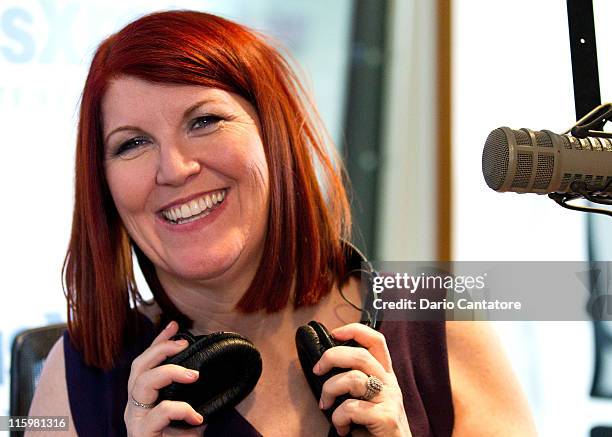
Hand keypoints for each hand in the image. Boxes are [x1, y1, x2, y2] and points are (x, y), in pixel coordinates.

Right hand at [124, 321, 204, 436]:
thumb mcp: (190, 416)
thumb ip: (194, 396)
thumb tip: (212, 374)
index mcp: (144, 400)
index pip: (146, 363)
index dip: (158, 341)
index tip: (174, 324)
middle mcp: (134, 407)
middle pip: (139, 367)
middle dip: (160, 348)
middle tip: (183, 343)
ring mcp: (135, 421)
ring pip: (142, 383)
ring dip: (169, 371)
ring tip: (193, 374)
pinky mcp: (141, 435)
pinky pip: (159, 413)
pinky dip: (181, 409)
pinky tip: (197, 417)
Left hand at [313, 323, 411, 436]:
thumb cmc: (376, 428)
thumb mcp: (368, 399)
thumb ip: (356, 382)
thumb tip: (325, 366)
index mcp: (385, 375)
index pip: (376, 341)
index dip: (356, 330)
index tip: (335, 333)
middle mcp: (389, 384)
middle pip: (360, 355)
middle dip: (332, 357)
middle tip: (318, 370)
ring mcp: (389, 400)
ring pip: (352, 379)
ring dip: (330, 390)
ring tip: (327, 405)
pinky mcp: (386, 418)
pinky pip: (352, 408)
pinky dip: (338, 419)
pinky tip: (341, 429)